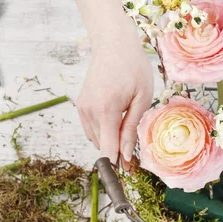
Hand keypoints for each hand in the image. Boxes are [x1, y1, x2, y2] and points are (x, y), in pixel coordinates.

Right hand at [76, 25, 153, 163]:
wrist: (113, 44)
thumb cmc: (133, 67)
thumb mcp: (141, 98)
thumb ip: (131, 129)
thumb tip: (126, 156)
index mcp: (106, 110)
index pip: (107, 149)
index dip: (116, 166)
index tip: (126, 177)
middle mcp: (89, 111)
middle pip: (102, 146)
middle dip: (118, 153)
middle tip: (135, 156)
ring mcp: (82, 108)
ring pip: (96, 139)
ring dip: (110, 141)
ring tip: (127, 127)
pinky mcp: (81, 105)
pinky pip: (91, 129)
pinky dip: (103, 131)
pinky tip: (116, 120)